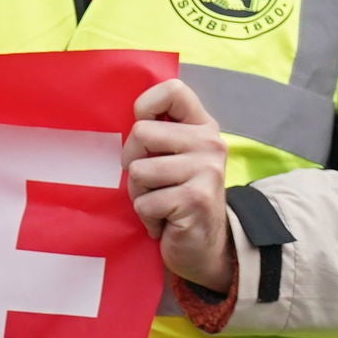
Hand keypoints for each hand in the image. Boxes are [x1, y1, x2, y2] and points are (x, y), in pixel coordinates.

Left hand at [124, 78, 237, 294]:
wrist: (205, 246)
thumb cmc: (177, 198)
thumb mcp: (175, 158)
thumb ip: (161, 134)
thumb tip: (126, 117)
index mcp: (203, 127)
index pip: (172, 90)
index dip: (145, 107)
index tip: (144, 135)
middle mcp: (211, 142)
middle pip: (141, 132)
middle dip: (133, 161)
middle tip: (151, 182)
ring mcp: (206, 170)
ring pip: (138, 170)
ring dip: (139, 193)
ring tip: (159, 202)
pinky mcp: (196, 198)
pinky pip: (144, 201)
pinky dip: (147, 216)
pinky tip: (165, 220)